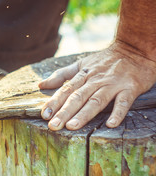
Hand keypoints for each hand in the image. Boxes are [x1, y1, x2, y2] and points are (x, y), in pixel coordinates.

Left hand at [38, 41, 155, 130]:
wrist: (135, 48)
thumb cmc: (105, 60)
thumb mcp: (81, 64)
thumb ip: (61, 75)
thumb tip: (41, 85)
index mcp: (83, 75)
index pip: (65, 90)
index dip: (54, 102)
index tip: (43, 115)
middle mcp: (95, 80)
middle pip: (77, 97)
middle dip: (64, 112)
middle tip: (53, 126)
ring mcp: (112, 84)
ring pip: (96, 101)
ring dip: (84, 114)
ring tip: (72, 126)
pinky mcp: (130, 88)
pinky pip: (123, 101)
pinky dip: (117, 112)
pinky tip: (110, 124)